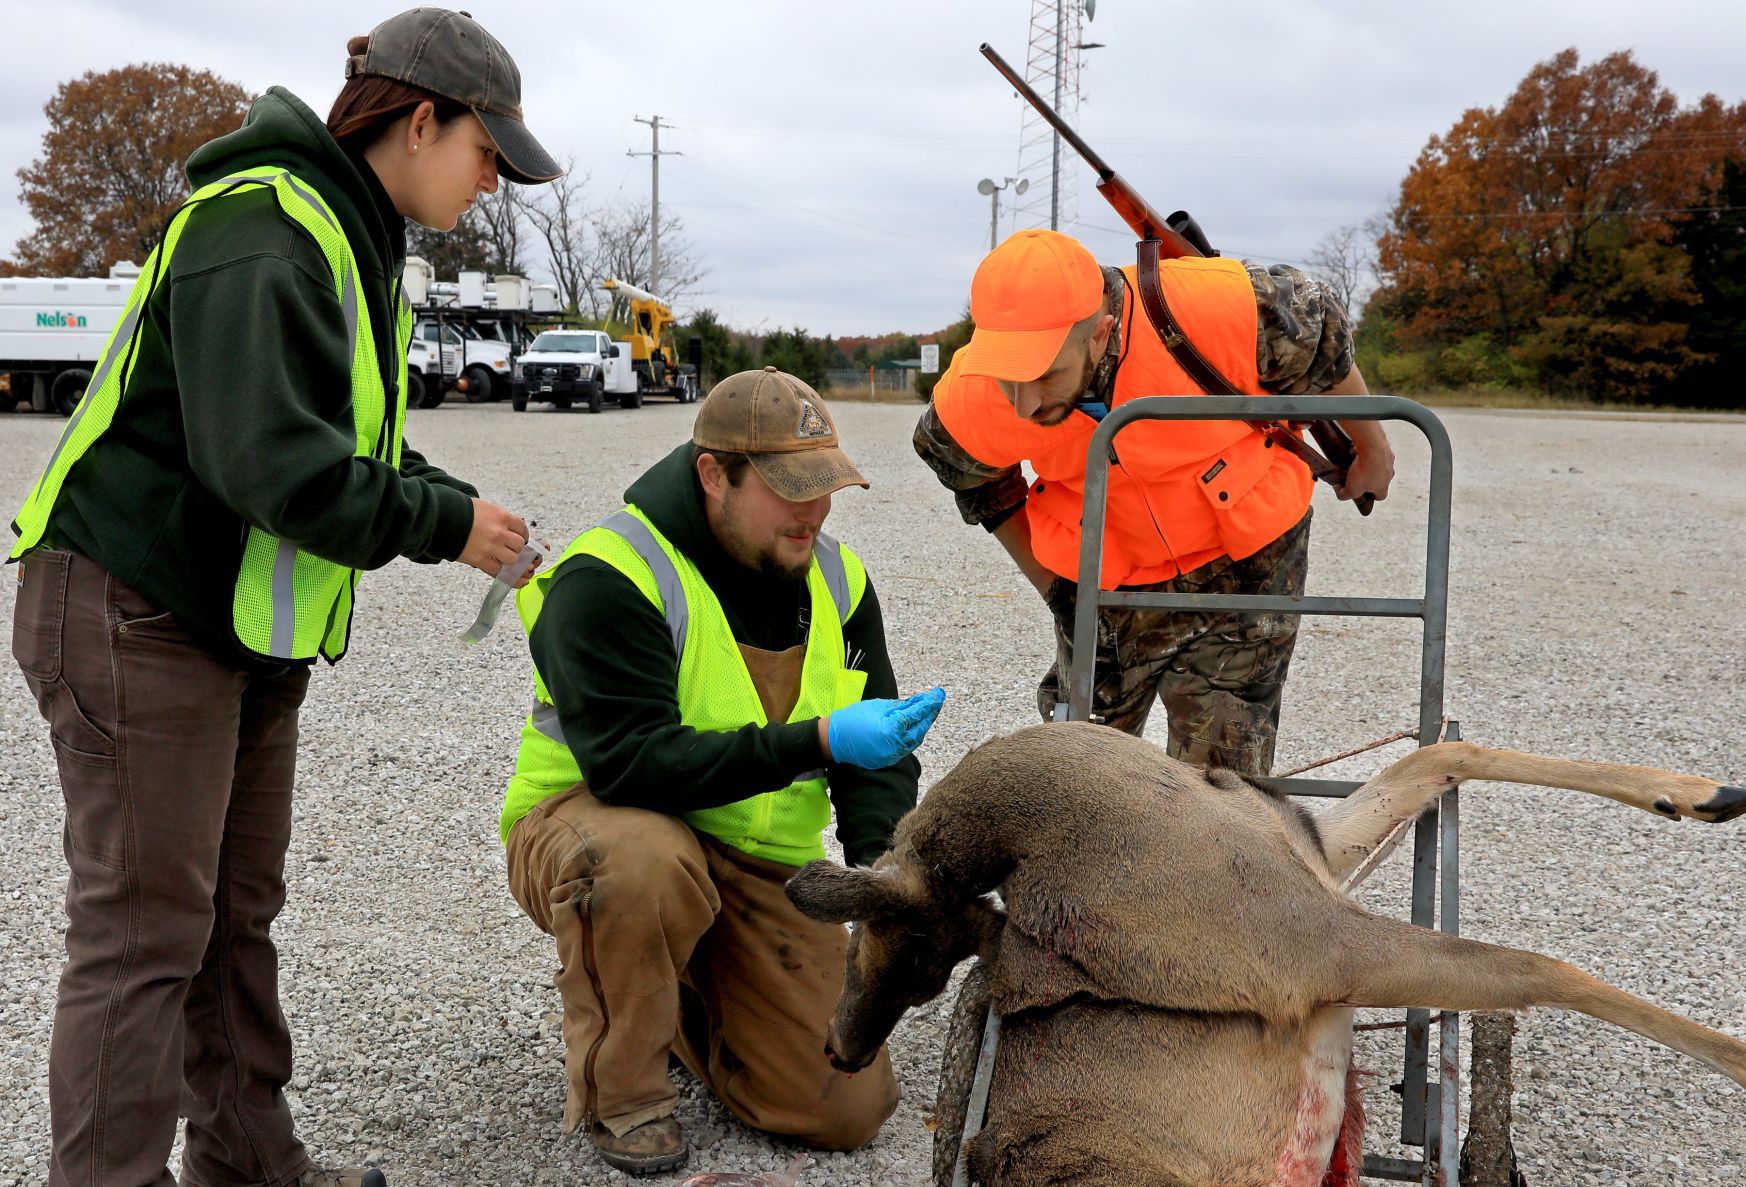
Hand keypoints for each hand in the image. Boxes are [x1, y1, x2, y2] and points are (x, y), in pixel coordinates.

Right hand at [458, 500, 528, 576]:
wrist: (441, 520)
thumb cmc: (460, 511)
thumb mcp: (484, 507)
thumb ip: (498, 518)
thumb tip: (509, 529)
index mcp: (502, 517)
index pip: (522, 528)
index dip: (522, 535)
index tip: (520, 538)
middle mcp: (500, 532)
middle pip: (519, 545)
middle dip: (515, 548)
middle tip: (508, 548)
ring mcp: (491, 547)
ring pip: (512, 559)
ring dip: (509, 560)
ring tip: (501, 558)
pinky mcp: (481, 560)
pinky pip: (498, 572)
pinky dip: (502, 573)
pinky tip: (504, 574)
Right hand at [822, 687, 946, 768]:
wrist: (833, 741)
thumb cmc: (852, 719)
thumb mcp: (877, 707)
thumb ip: (899, 706)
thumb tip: (918, 702)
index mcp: (891, 729)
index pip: (916, 714)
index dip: (929, 703)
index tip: (938, 694)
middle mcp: (895, 745)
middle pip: (920, 729)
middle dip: (929, 714)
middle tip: (937, 701)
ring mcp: (892, 755)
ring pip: (915, 739)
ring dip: (923, 725)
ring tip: (929, 712)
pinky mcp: (889, 759)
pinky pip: (906, 746)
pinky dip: (913, 735)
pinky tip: (916, 726)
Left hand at [1337, 440, 1394, 504]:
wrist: (1372, 446)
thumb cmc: (1364, 470)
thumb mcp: (1351, 489)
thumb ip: (1344, 495)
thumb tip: (1340, 491)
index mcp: (1383, 487)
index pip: (1380, 496)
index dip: (1371, 496)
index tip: (1362, 492)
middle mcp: (1389, 474)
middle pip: (1378, 479)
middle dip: (1367, 478)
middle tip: (1354, 474)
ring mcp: (1388, 460)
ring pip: (1377, 464)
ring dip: (1366, 464)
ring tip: (1353, 461)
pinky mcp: (1385, 447)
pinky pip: (1374, 451)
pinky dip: (1365, 452)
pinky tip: (1354, 450)